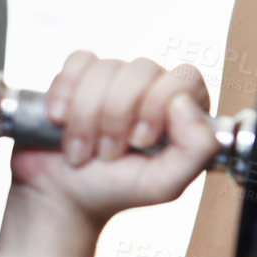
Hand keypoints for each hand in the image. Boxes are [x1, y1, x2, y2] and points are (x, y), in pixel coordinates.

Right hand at [8, 53, 219, 225]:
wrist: (64, 195)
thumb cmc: (117, 189)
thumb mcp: (164, 183)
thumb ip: (196, 149)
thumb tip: (186, 102)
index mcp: (184, 112)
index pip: (185, 78)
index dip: (158, 104)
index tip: (140, 141)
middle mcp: (155, 88)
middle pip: (143, 69)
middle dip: (118, 115)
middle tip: (109, 152)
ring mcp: (118, 79)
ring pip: (107, 68)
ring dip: (87, 115)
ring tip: (85, 148)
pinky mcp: (82, 74)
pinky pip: (78, 61)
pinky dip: (65, 93)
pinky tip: (61, 119)